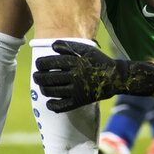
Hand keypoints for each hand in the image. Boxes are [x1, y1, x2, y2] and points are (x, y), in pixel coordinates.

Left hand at [33, 40, 153, 112]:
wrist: (116, 78)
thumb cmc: (99, 61)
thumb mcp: (87, 50)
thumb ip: (69, 46)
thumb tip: (52, 46)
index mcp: (74, 62)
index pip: (48, 63)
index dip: (40, 64)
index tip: (40, 65)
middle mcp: (74, 76)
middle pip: (46, 78)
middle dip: (38, 77)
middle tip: (37, 76)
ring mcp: (76, 90)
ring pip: (51, 92)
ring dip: (43, 89)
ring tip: (44, 86)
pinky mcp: (79, 101)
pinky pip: (61, 106)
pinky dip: (52, 105)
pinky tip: (50, 101)